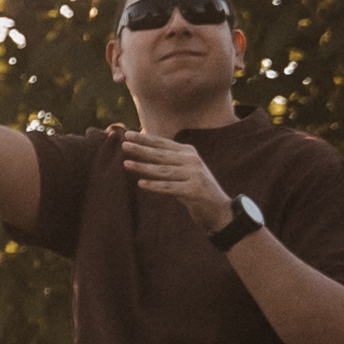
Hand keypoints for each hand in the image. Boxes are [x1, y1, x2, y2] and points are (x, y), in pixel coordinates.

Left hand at [117, 131, 232, 225]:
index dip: (145, 139)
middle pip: (161, 155)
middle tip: (124, 145)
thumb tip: (143, 147)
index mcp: (188, 152)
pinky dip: (155, 186)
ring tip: (126, 164)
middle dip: (141, 149)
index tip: (127, 134)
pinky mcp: (194, 190)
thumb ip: (167, 159)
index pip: (162, 143)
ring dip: (143, 167)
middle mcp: (192, 160)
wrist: (219, 209)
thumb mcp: (183, 169)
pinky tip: (141, 184)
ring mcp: (194, 175)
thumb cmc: (195, 188)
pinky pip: (170, 187)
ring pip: (163, 171)